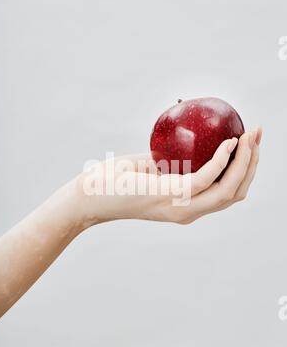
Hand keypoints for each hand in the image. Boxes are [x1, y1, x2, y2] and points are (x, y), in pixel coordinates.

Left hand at [76, 128, 261, 227]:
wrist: (90, 195)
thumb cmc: (116, 180)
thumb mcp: (152, 167)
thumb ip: (174, 160)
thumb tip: (192, 137)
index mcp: (187, 207)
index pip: (227, 194)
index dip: (245, 171)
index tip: (250, 144)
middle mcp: (189, 212)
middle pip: (236, 193)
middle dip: (253, 164)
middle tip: (257, 135)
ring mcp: (181, 207)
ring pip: (229, 188)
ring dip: (246, 161)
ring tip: (250, 135)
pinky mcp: (171, 196)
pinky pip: (207, 177)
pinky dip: (223, 158)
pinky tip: (229, 141)